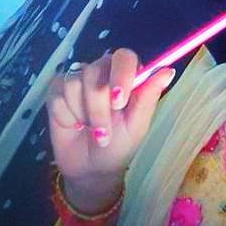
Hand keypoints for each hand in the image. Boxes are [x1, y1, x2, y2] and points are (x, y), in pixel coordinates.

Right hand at [46, 49, 174, 209]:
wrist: (92, 168)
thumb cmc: (120, 144)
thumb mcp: (137, 124)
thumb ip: (149, 96)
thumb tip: (168, 70)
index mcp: (126, 74)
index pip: (124, 57)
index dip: (120, 74)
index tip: (119, 101)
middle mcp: (102, 70)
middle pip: (95, 71)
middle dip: (98, 108)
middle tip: (103, 133)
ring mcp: (78, 78)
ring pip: (75, 82)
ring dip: (83, 114)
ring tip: (90, 129)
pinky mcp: (57, 90)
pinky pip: (57, 95)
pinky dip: (66, 116)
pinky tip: (73, 124)